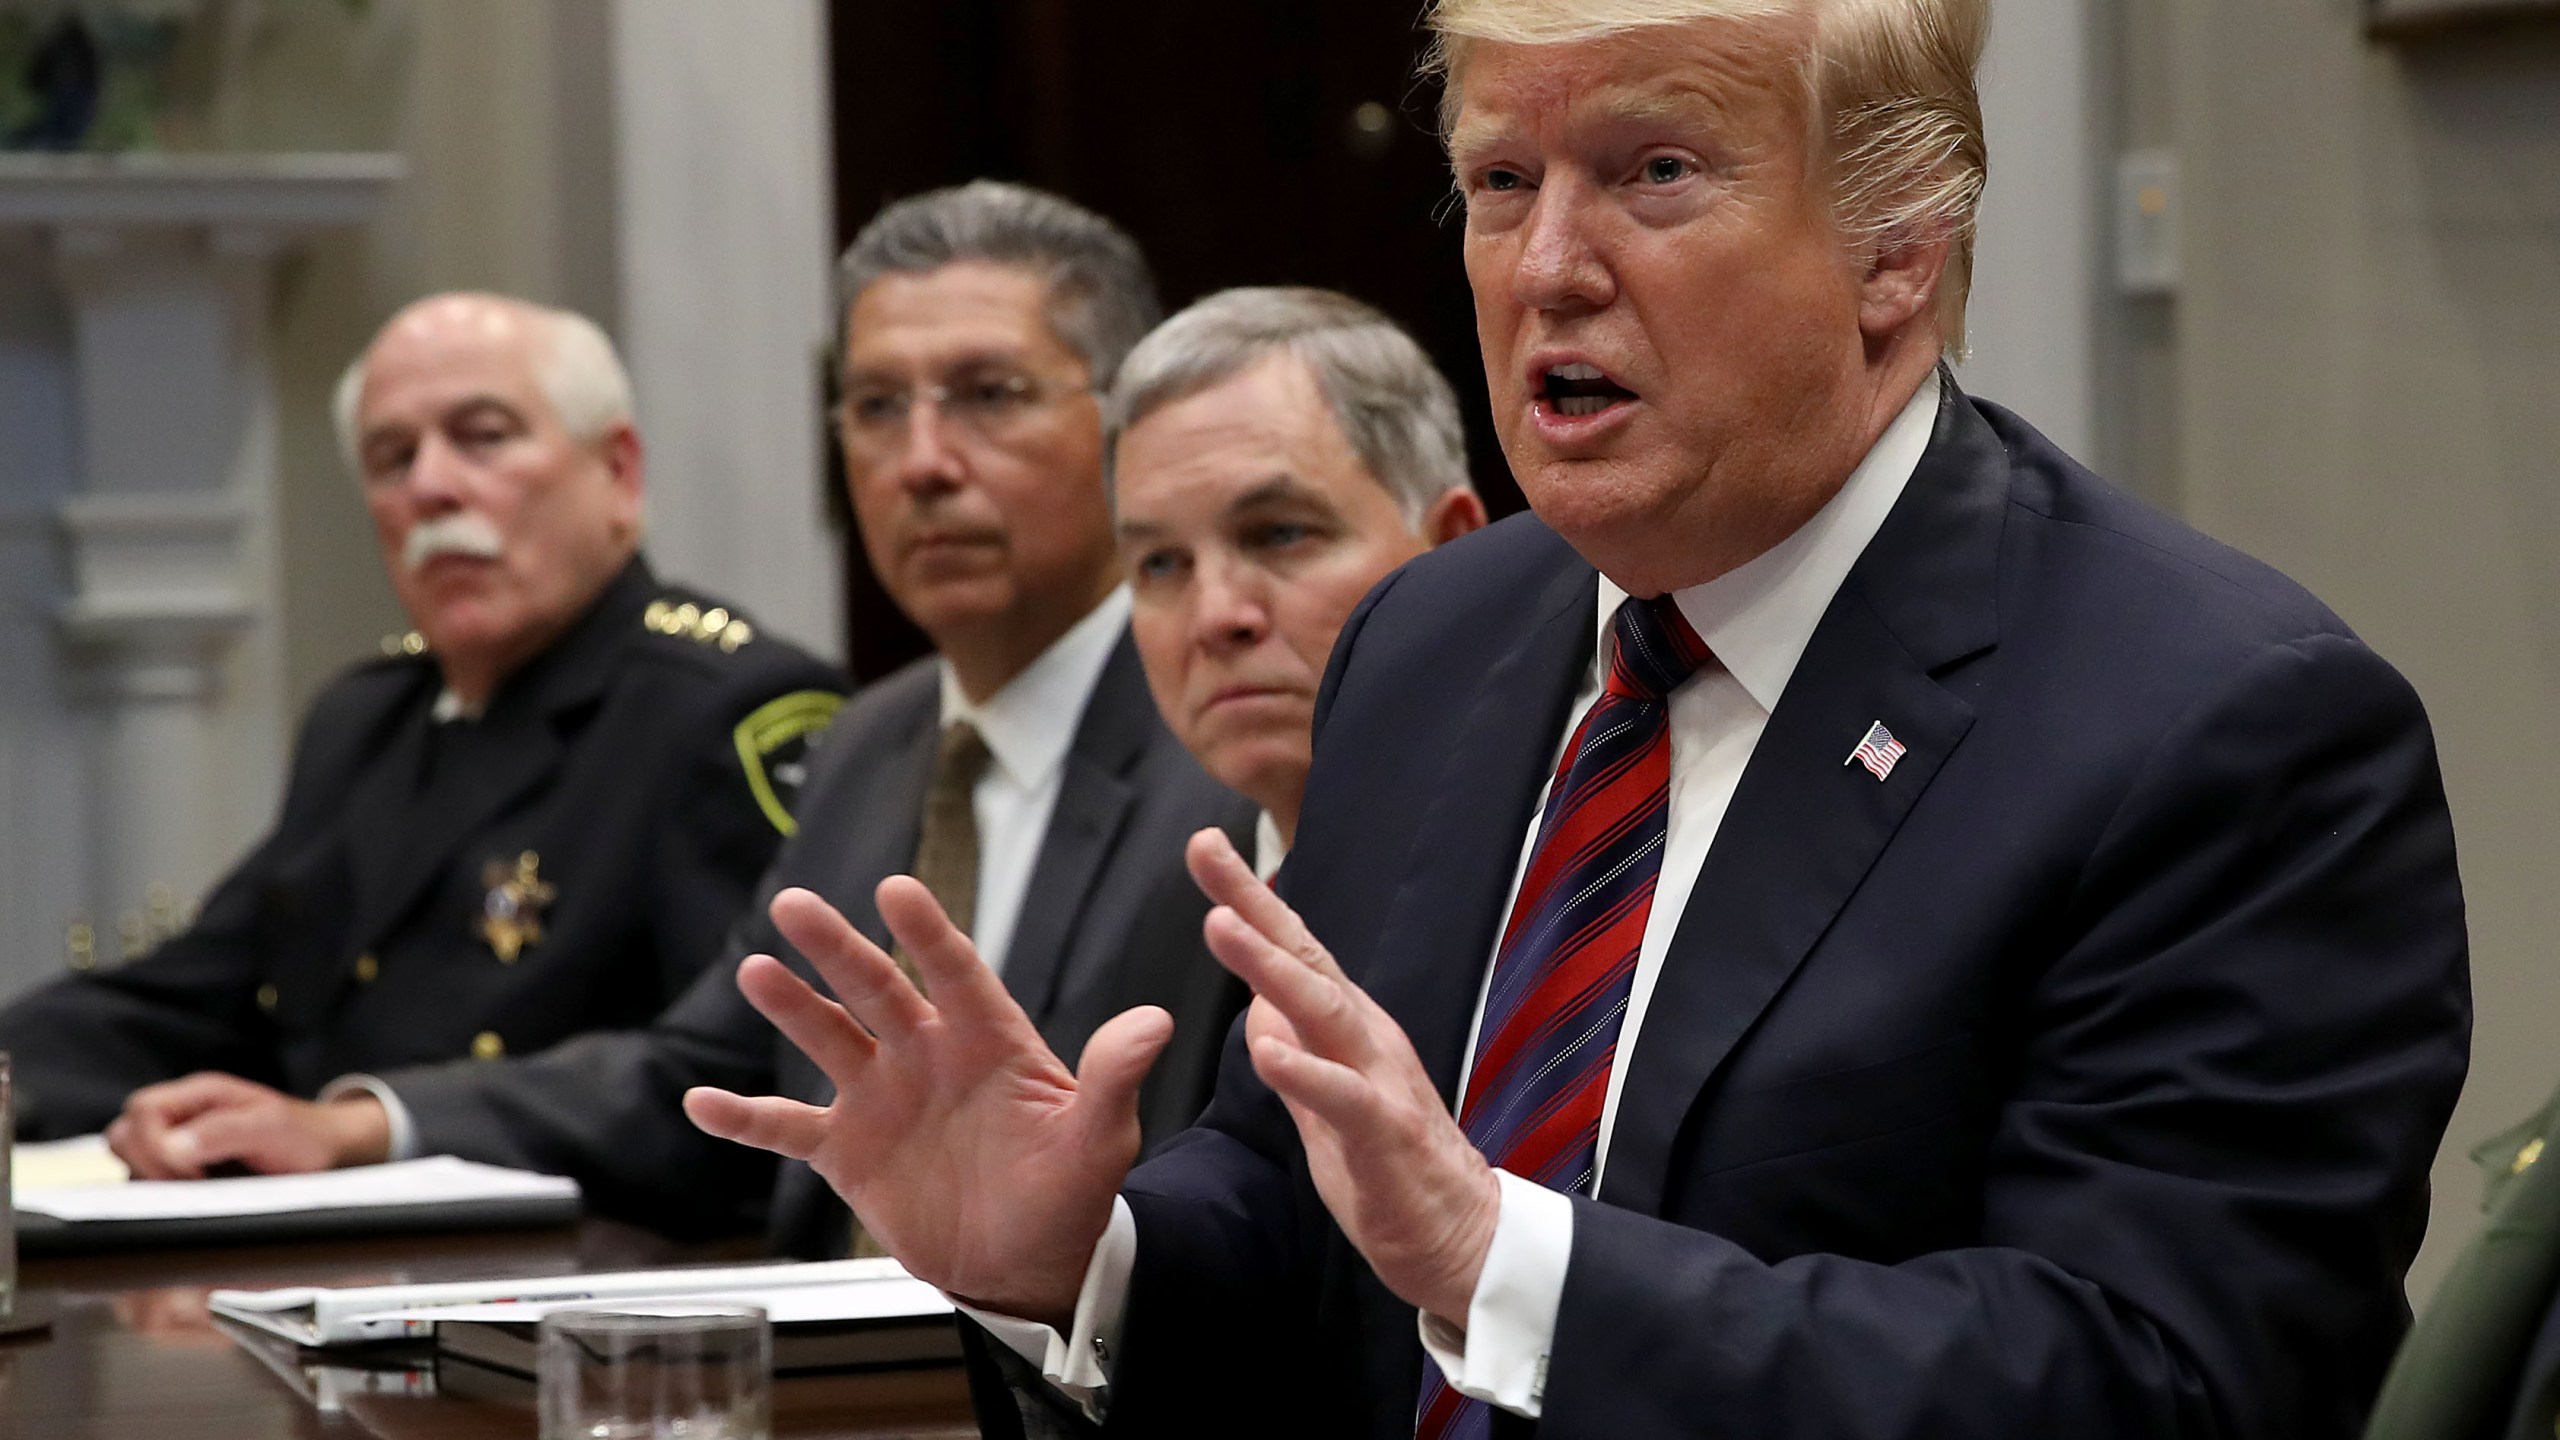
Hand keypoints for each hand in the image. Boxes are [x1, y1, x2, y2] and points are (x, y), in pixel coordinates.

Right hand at [105, 1073, 391, 1178]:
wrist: (329, 1157)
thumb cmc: (304, 1135)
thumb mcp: (273, 1126)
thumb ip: (224, 1131)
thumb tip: (172, 1146)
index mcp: (198, 1095)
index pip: (142, 1110)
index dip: (154, 1144)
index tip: (190, 1171)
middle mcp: (180, 1119)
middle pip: (123, 1135)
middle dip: (148, 1166)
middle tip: (193, 1186)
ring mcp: (176, 1150)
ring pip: (131, 1166)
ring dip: (156, 1187)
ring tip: (202, 1197)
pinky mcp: (180, 1180)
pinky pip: (149, 1190)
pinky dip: (164, 1203)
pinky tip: (198, 1208)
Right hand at [682, 882, 1171, 1328]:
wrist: (1026, 1264)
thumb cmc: (1070, 1194)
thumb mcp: (1099, 1139)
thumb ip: (1113, 1078)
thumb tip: (1155, 1021)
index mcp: (989, 1040)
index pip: (956, 973)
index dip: (927, 933)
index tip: (896, 890)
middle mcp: (927, 1054)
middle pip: (876, 988)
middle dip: (837, 948)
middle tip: (796, 905)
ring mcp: (882, 1097)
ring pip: (828, 1037)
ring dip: (791, 1007)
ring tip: (754, 970)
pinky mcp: (848, 1151)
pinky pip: (787, 1126)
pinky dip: (744, 1116)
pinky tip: (700, 1102)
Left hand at [1186, 828, 1501, 1327]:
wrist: (1461, 1240)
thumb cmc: (1390, 1171)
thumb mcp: (1324, 1106)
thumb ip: (1294, 1053)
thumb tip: (1259, 1007)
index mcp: (1347, 1028)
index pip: (1293, 951)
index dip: (1249, 899)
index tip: (1204, 847)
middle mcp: (1366, 1037)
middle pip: (1305, 957)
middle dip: (1252, 902)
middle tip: (1205, 848)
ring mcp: (1380, 1080)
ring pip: (1323, 1011)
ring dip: (1270, 966)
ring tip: (1220, 923)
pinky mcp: (1386, 1135)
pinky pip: (1344, 1098)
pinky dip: (1305, 1071)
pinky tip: (1267, 1048)